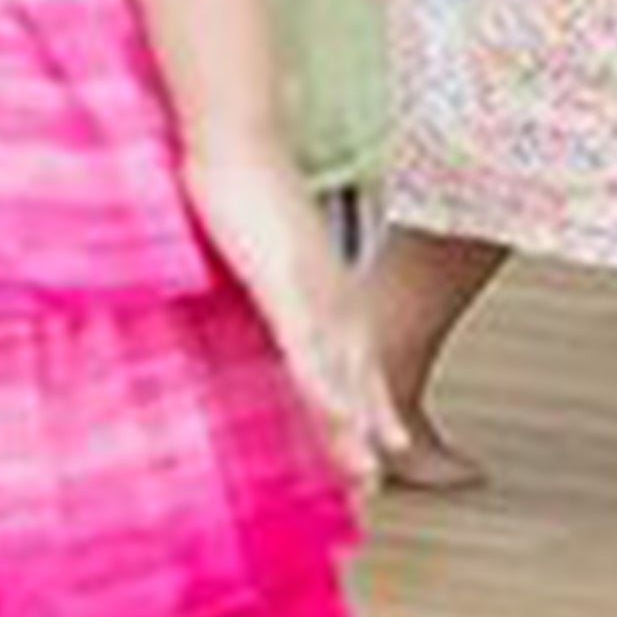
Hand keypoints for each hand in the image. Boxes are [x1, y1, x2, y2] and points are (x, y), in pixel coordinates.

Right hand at [182, 133, 398, 491]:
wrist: (238, 138)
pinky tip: (333, 413)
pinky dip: (322, 381)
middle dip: (366, 428)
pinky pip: (306, 344)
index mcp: (323, 288)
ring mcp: (311, 291)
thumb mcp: (262, 244)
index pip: (349, 358)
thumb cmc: (243, 185)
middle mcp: (328, 294)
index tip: (377, 445)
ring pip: (337, 372)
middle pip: (353, 376)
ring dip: (351, 421)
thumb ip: (265, 273)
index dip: (363, 403)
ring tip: (368, 469)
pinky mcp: (286, 284)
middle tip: (377, 478)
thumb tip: (261, 292)